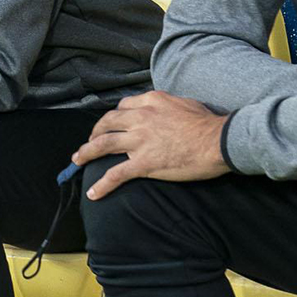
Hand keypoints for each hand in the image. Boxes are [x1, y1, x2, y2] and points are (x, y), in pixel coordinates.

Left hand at [73, 91, 228, 199]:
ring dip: (86, 153)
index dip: (115, 116)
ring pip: (102, 145)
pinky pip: (115, 175)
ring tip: (77, 160)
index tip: (112, 123)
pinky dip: (101, 185)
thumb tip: (164, 111)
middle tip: (90, 141)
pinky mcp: (143, 163)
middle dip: (94, 132)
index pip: (123, 106)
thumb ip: (167, 106)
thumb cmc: (208, 123)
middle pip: (107, 123)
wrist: (219, 141)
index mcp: (150, 102)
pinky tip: (93, 193)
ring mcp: (139, 141)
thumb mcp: (184, 103)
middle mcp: (140, 118)